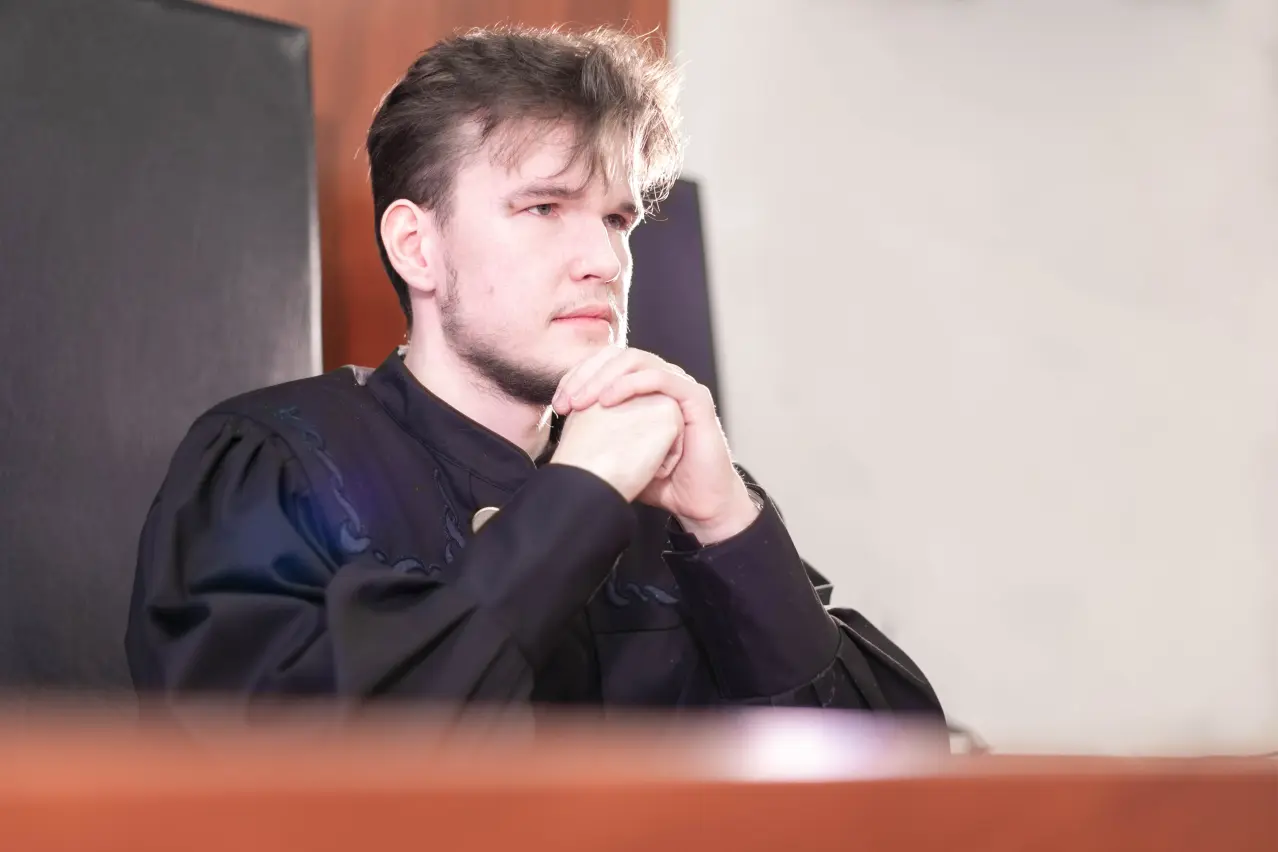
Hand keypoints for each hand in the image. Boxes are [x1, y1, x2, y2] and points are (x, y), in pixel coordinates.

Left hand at [552, 346, 758, 543]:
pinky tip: (608, 400)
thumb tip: (556, 436)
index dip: (577, 377)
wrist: (697, 504)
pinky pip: (660, 378)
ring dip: (603, 377)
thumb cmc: (660, 481)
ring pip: (635, 360)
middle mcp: (662, 380)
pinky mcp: (696, 398)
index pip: (605, 365)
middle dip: (585, 375)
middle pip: (617, 356)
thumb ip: (595, 436)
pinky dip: (630, 384)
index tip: (558, 404)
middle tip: (566, 402)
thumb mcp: (617, 454)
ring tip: (582, 401)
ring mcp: (680, 386)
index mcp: (643, 388)